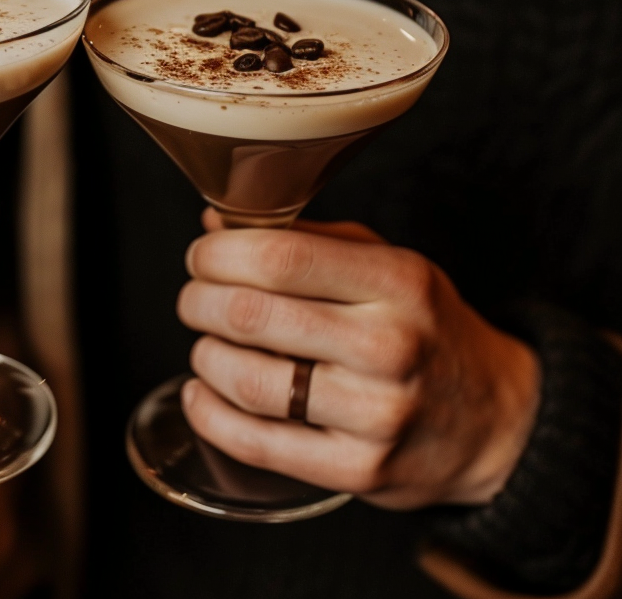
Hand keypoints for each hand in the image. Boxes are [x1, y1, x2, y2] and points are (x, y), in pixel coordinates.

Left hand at [177, 215, 540, 507]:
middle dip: (198, 301)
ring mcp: (377, 413)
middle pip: (251, 315)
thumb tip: (216, 221)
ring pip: (247, 380)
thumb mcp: (385, 263)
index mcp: (396, 281)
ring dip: (205, 356)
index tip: (202, 255)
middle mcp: (389, 345)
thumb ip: (303, 239)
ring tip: (207, 344)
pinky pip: (257, 443)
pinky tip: (201, 393)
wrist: (496, 418)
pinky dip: (210, 415)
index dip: (219, 254)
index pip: (280, 257)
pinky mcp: (360, 469)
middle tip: (194, 299)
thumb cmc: (424, 327)